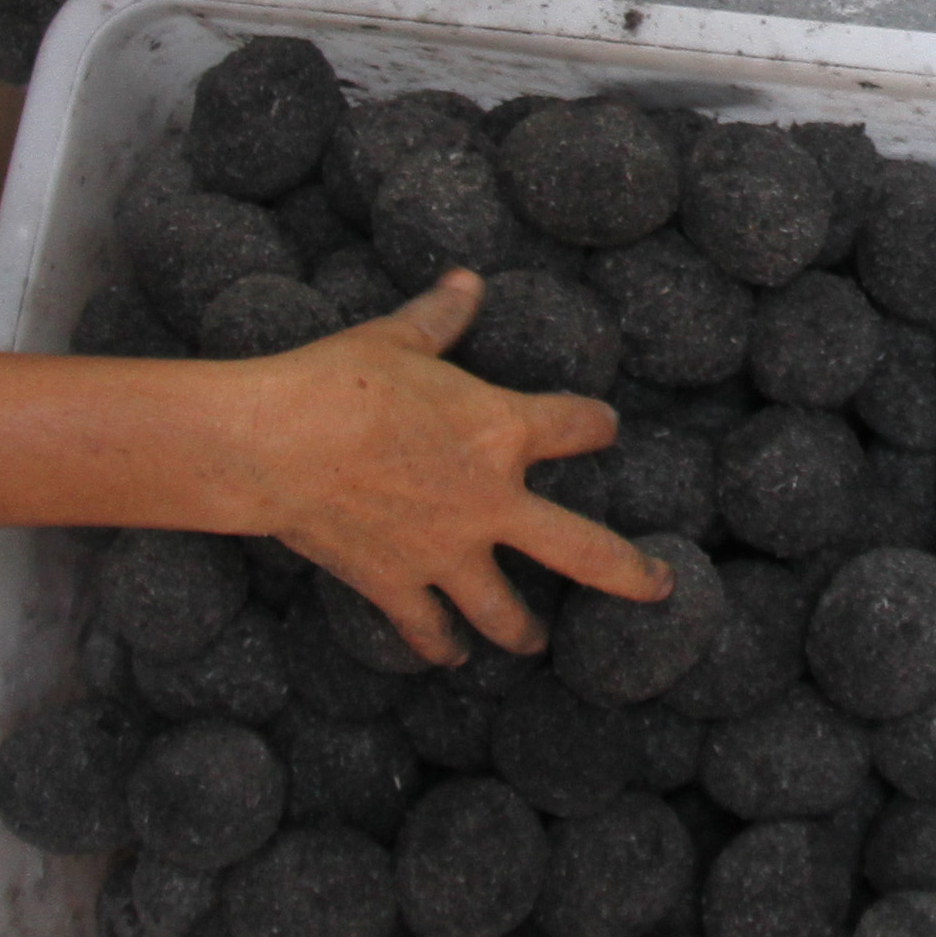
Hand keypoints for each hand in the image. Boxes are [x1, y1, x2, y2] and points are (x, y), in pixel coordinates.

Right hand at [215, 270, 662, 661]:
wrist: (276, 444)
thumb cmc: (337, 380)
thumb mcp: (397, 338)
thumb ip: (440, 317)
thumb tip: (467, 279)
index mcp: (502, 431)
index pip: (578, 427)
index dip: (595, 424)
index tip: (603, 427)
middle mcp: (490, 501)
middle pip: (584, 551)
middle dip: (629, 573)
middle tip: (659, 586)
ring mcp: (447, 553)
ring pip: (505, 612)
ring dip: (522, 632)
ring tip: (535, 644)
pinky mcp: (397, 585)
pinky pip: (427, 629)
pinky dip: (437, 645)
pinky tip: (446, 657)